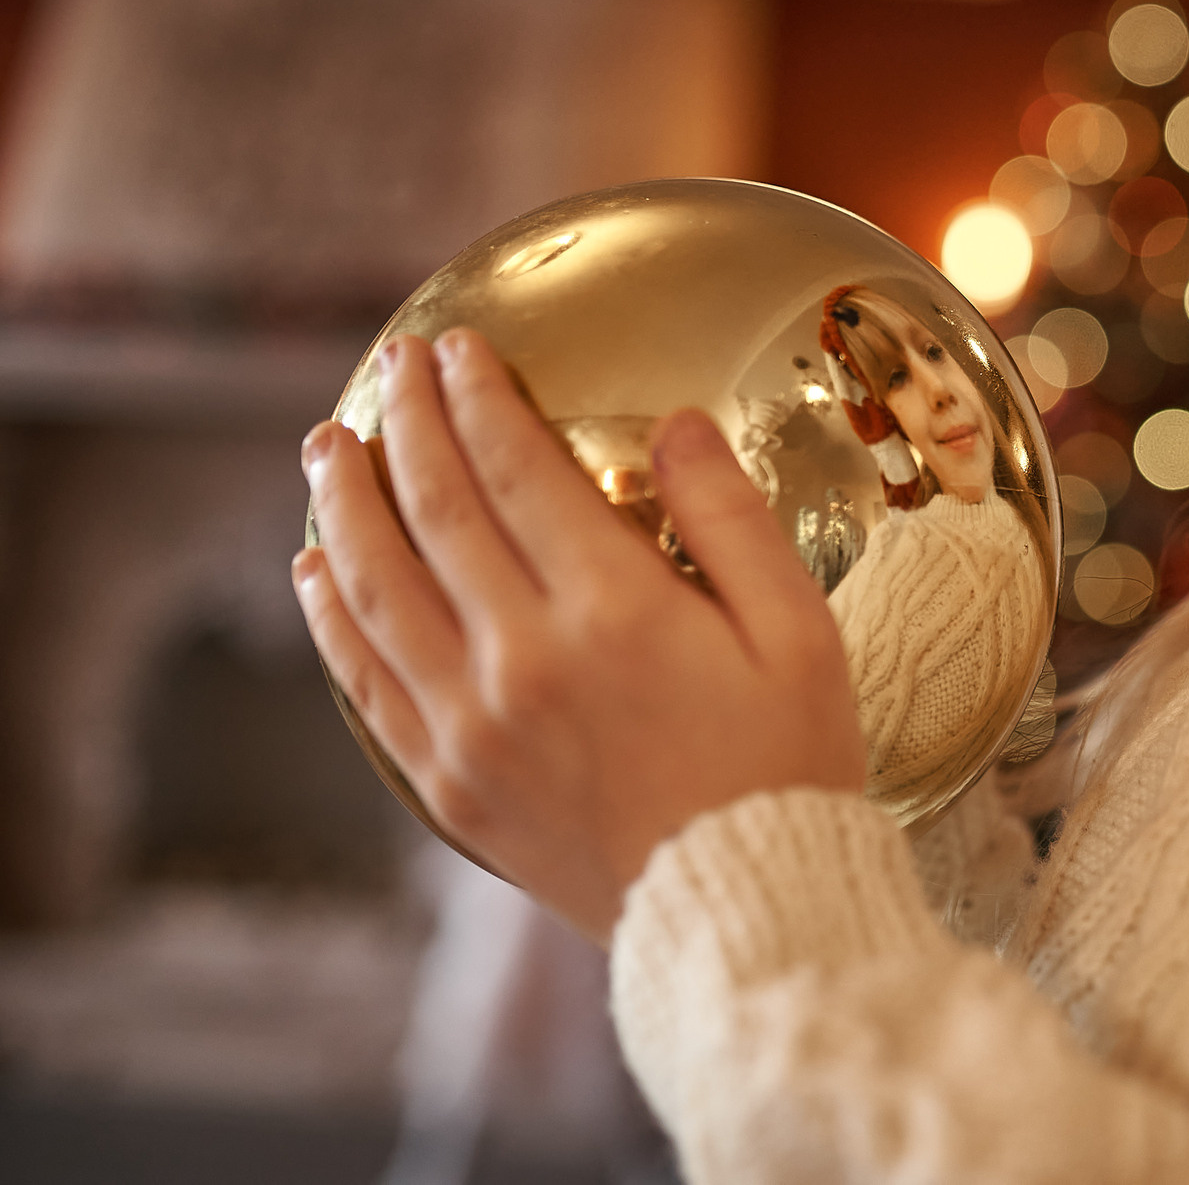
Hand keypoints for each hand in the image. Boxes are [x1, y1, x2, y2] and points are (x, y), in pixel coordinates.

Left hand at [293, 328, 868, 941]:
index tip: (458, 349)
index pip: (516, 473)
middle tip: (393, 365)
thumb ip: (731, 520)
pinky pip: (364, 682)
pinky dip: (330, 616)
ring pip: (375, 590)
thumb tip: (676, 428)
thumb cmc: (790, 767)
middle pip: (434, 512)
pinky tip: (318, 569)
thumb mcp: (799, 632)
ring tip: (327, 444)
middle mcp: (521, 661)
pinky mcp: (450, 785)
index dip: (479, 400)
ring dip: (345, 504)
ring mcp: (472, 728)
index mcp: (614, 612)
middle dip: (406, 424)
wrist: (744, 911)